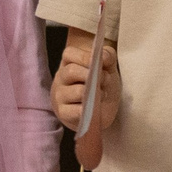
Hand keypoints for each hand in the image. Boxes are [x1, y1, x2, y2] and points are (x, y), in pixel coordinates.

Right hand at [53, 31, 119, 167]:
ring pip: (73, 91)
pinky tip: (92, 111)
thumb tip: (104, 58)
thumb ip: (108, 60)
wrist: (104, 115)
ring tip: (100, 96)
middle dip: (90, 74)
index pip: (69, 55)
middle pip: (71, 71)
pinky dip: (85, 112)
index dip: (84, 56)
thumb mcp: (110, 70)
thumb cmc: (105, 89)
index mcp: (69, 66)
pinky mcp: (66, 117)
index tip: (101, 61)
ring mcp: (61, 99)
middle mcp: (61, 81)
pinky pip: (74, 113)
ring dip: (90, 93)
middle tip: (104, 81)